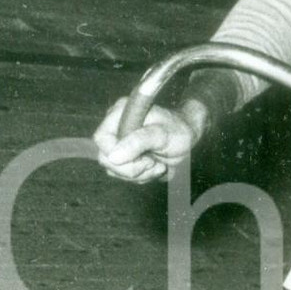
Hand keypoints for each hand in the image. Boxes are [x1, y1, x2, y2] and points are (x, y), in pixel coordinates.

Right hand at [93, 98, 209, 183]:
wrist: (188, 137)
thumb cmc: (178, 130)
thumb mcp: (162, 134)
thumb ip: (138, 141)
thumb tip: (113, 156)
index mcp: (119, 113)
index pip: (101, 140)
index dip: (117, 155)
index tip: (143, 159)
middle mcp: (115, 127)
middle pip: (106, 158)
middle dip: (131, 168)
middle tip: (153, 163)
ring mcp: (119, 143)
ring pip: (115, 170)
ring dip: (139, 174)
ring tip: (158, 164)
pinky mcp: (125, 156)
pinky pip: (124, 175)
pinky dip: (141, 176)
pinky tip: (155, 166)